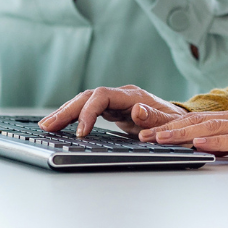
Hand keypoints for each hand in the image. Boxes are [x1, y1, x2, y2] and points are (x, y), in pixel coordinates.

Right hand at [40, 85, 186, 137]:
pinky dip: (73, 117)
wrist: (182, 122)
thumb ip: (154, 118)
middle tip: (47, 126)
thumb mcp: (170, 124)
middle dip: (66, 111)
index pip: (102, 96)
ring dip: (64, 113)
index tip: (81, 132)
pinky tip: (59, 125)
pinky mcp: (112, 110)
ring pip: (84, 102)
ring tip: (45, 126)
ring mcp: (115, 102)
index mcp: (132, 96)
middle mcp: (121, 95)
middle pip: (87, 97)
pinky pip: (88, 110)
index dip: (89, 112)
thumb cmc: (177, 124)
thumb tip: (138, 110)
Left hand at [142, 108, 227, 161]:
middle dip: (168, 129)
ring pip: (210, 128)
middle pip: (196, 121)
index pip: (195, 121)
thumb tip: (204, 149)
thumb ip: (227, 143)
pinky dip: (215, 141)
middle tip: (143, 136)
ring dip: (183, 133)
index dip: (170, 127)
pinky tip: (199, 144)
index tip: (147, 134)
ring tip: (162, 139)